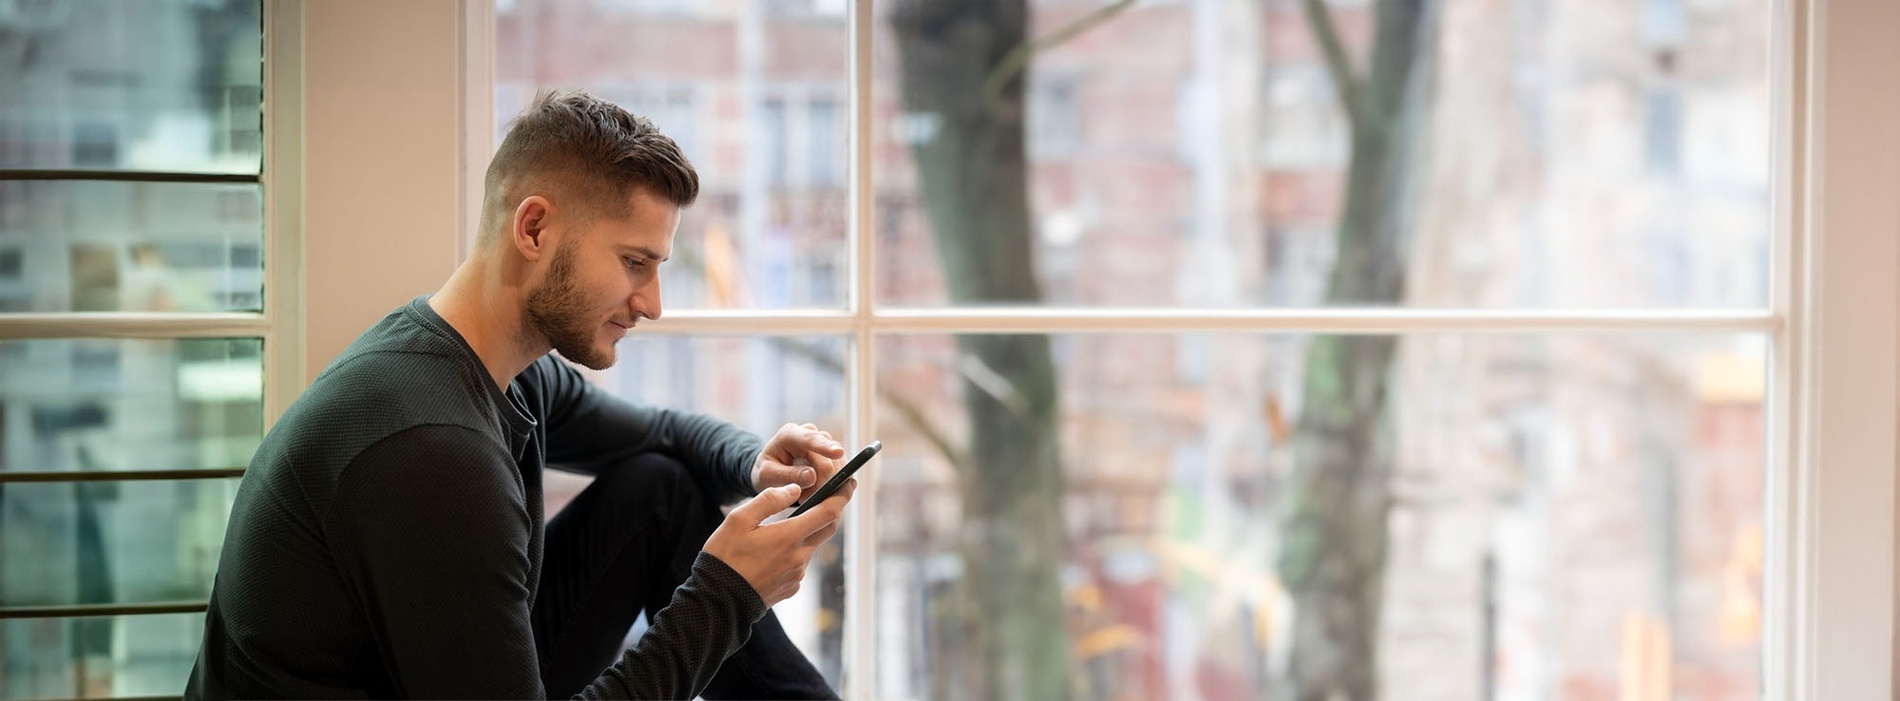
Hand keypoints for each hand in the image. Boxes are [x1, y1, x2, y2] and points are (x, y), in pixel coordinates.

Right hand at [703, 478, 858, 606]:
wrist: (718, 601)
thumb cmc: (725, 556)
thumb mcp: (739, 520)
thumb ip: (769, 500)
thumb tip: (795, 489)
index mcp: (789, 536)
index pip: (829, 511)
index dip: (842, 495)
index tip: (849, 481)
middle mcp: (800, 557)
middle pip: (828, 528)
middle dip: (831, 510)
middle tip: (829, 495)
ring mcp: (797, 574)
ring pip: (812, 545)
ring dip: (808, 532)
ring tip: (787, 524)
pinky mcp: (791, 587)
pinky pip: (800, 563)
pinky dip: (795, 551)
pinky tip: (774, 551)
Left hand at [751, 423, 846, 492]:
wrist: (772, 469)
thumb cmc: (767, 470)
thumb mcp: (768, 475)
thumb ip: (787, 475)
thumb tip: (812, 476)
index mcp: (790, 434)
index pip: (810, 440)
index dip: (825, 447)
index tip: (839, 453)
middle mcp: (812, 433)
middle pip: (827, 462)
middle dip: (818, 485)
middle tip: (803, 498)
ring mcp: (826, 442)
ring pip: (837, 469)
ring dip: (824, 487)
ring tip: (805, 494)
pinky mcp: (834, 455)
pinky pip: (841, 473)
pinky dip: (830, 486)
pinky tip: (816, 490)